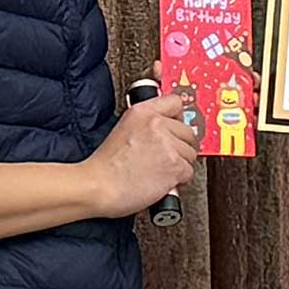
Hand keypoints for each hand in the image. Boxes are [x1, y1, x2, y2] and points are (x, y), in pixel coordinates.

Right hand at [94, 79, 200, 214]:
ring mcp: (167, 144)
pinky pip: (188, 171)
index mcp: (142, 112)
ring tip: (159, 170)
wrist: (98, 186)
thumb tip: (168, 130)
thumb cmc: (106, 166)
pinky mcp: (174, 165)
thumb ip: (147, 124)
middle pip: (188, 131)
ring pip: (190, 153)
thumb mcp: (124, 129)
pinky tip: (161, 180)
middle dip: (180, 147)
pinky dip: (178, 180)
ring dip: (179, 164)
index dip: (178, 118)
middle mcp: (156, 124)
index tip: (176, 127)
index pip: (175, 102)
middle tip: (164, 157)